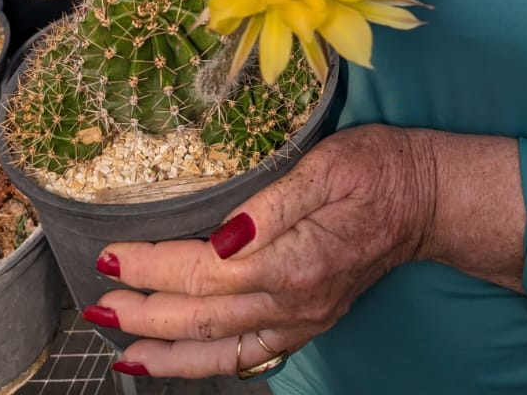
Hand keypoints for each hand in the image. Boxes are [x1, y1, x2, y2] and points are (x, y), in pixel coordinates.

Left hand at [89, 123, 435, 380]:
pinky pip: (250, 356)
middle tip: (99, 305)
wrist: (427, 199)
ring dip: (167, 354)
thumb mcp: (328, 163)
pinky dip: (209, 364)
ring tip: (123, 352)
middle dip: (144, 315)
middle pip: (201, 318)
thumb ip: (274, 202)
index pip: (203, 272)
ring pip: (220, 350)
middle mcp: (293, 301)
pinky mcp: (308, 321)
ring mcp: (302, 318)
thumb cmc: (379, 168)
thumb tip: (225, 235)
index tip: (112, 254)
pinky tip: (184, 361)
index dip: (153, 266)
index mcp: (292, 260)